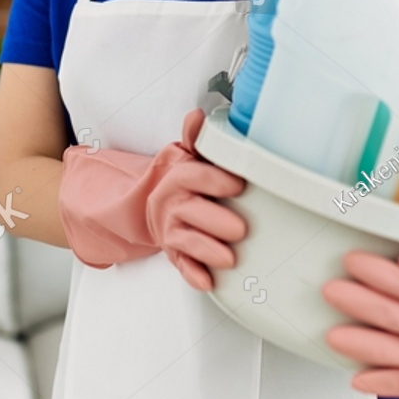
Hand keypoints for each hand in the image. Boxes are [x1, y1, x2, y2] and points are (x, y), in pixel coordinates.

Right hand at [57, 109, 246, 290]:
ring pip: (186, 241)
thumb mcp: (188, 156)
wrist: (158, 205)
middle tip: (241, 229)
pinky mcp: (174, 253)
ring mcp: (171, 230)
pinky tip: (209, 282)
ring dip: (207, 251)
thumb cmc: (184, 181)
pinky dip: (194, 275)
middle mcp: (172, 205)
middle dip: (215, 221)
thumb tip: (197, 116)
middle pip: (190, 212)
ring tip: (230, 259)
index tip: (238, 184)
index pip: (193, 176)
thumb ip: (196, 139)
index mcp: (178, 177)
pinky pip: (181, 265)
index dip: (214, 180)